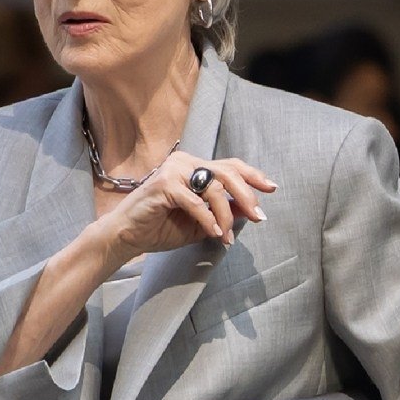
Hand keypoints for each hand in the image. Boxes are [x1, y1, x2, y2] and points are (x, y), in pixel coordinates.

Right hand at [96, 154, 275, 267]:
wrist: (126, 236)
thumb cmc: (160, 227)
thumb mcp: (201, 222)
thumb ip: (224, 213)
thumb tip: (249, 210)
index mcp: (194, 167)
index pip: (230, 166)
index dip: (253, 175)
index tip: (272, 187)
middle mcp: (185, 163)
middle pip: (227, 172)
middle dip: (247, 195)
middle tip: (259, 216)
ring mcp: (173, 171)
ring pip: (214, 188)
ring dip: (226, 216)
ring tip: (226, 236)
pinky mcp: (163, 185)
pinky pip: (195, 201)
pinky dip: (207, 218)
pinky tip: (214, 232)